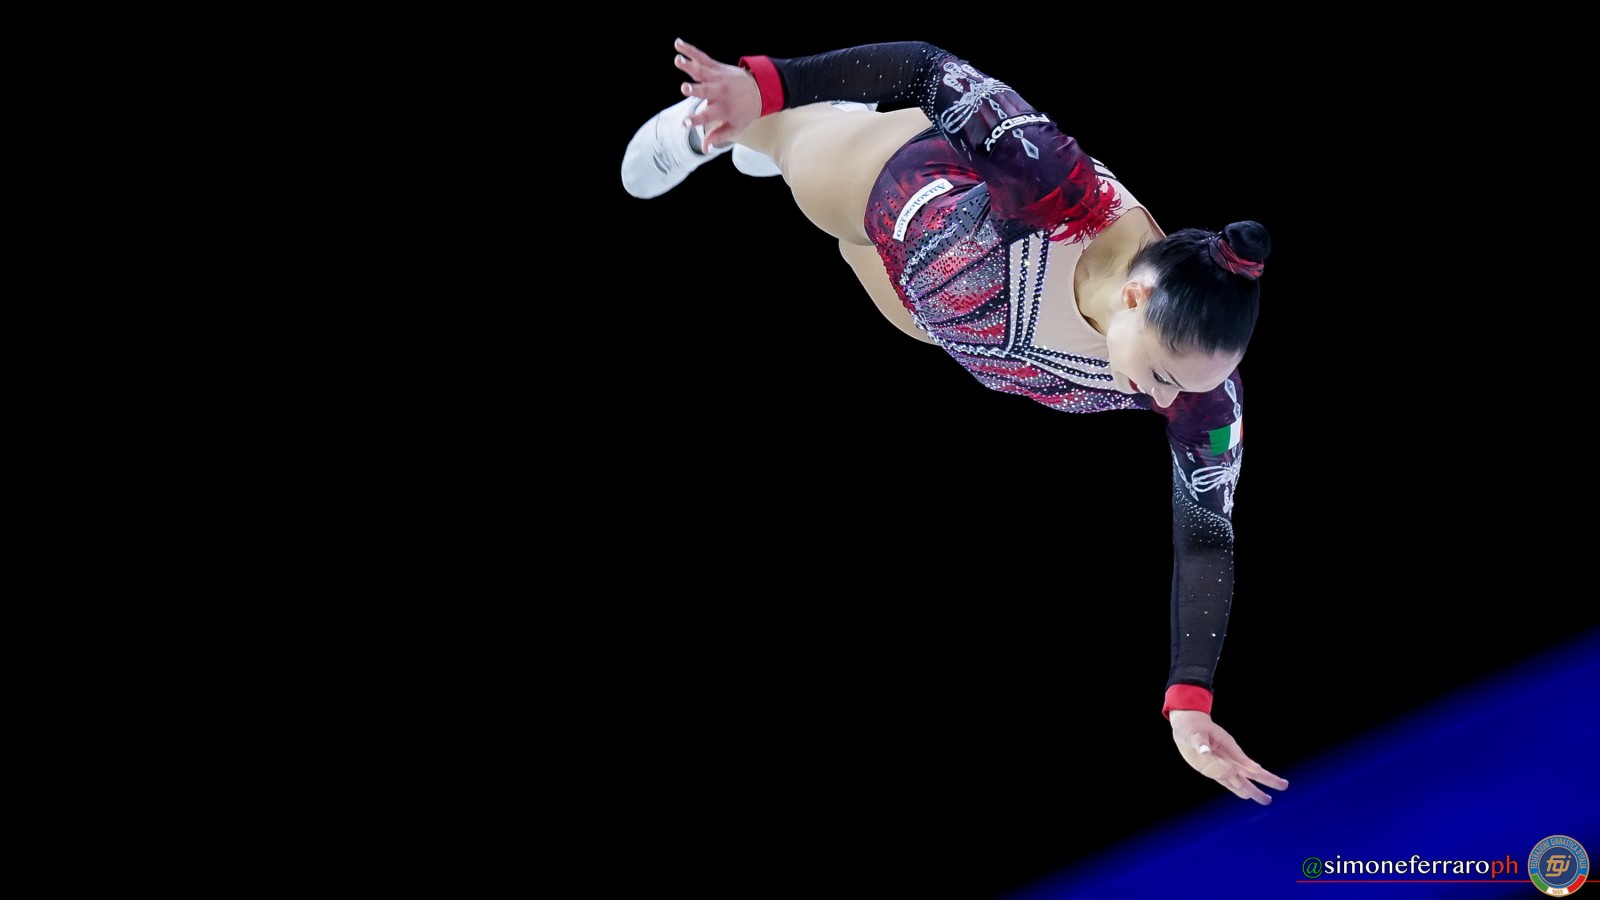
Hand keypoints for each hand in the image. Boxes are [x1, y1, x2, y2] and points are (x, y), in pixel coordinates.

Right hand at [672, 38, 762, 150]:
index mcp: (722, 109)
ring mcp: (718, 78)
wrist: (761, 89)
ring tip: (677, 59)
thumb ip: (717, 136)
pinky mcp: (717, 66)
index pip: (706, 116)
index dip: (695, 121)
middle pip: (705, 91)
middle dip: (694, 90)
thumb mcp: (735, 127)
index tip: (684, 124)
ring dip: (689, 65)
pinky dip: (690, 50)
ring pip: (701, 71)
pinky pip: (702, 57)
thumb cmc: (745, 111)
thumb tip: (704, 149)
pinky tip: (678, 43)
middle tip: (684, 89)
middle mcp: (720, 93)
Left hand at [1169, 709, 1288, 804]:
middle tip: (1284, 786)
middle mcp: (1228, 757)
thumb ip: (1199, 743)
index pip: (1241, 758)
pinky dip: (1237, 789)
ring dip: (1252, 790)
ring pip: (1241, 780)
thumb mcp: (1193, 733)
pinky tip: (1247, 795)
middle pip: (1250, 771)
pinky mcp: (1214, 771)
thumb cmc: (1192, 726)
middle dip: (1267, 779)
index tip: (1259, 771)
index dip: (1249, 766)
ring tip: (1266, 800)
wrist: (1187, 726)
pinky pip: (1227, 782)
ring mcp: (1223, 765)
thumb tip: (1204, 751)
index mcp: (1227, 745)